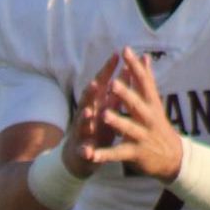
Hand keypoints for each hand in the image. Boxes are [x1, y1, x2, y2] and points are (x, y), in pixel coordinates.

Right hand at [62, 52, 121, 176]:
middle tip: (95, 83)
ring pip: (81, 122)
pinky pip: (83, 150)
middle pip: (87, 100)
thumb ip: (117, 90)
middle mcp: (87, 114)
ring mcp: (82, 131)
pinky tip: (87, 151)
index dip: (108, 70)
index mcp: (97, 103)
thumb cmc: (99, 126)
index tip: (116, 55)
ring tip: (89, 112)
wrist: (82, 155)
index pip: (101, 83)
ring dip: (84, 117)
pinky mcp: (82, 149)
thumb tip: (128, 68)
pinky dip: (85, 150)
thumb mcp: (109, 106)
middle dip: (90, 92)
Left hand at [86, 46, 183, 179]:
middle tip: (113, 83)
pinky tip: (92, 155)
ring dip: (117, 122)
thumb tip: (144, 56)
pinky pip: (117, 154)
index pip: (143, 82)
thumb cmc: (157, 125)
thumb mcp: (153, 102)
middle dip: (125, 94)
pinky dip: (104, 155)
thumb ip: (146, 80)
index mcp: (151, 104)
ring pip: (128, 128)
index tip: (125, 50)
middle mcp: (148, 118)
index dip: (134, 66)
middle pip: (136, 104)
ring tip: (105, 114)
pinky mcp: (135, 153)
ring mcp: (142, 136)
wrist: (172, 158)